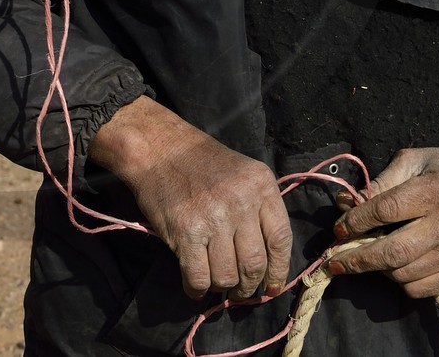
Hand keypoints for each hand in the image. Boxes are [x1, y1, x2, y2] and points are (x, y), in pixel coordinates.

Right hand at [88, 96, 290, 300]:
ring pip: (227, 276)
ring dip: (223, 287)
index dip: (278, 270)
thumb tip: (267, 263)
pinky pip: (198, 277)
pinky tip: (195, 286)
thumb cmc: (200, 161)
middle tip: (240, 290)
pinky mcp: (185, 233)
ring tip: (216, 283)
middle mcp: (241, 203)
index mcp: (261, 186)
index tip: (272, 286)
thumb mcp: (242, 173)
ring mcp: (213, 219)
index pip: (280, 240)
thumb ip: (258, 209)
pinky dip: (197, 289)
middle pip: (254, 264)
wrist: (158, 148)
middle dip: (248, 286)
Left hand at [327, 147, 438, 297]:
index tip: (338, 228)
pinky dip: (399, 282)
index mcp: (435, 190)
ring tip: (365, 258)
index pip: (386, 210)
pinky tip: (393, 266)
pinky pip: (421, 289)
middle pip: (394, 252)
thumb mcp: (414, 161)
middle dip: (357, 259)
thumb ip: (379, 182)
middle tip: (333, 262)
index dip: (356, 221)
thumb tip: (343, 204)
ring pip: (404, 274)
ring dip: (377, 269)